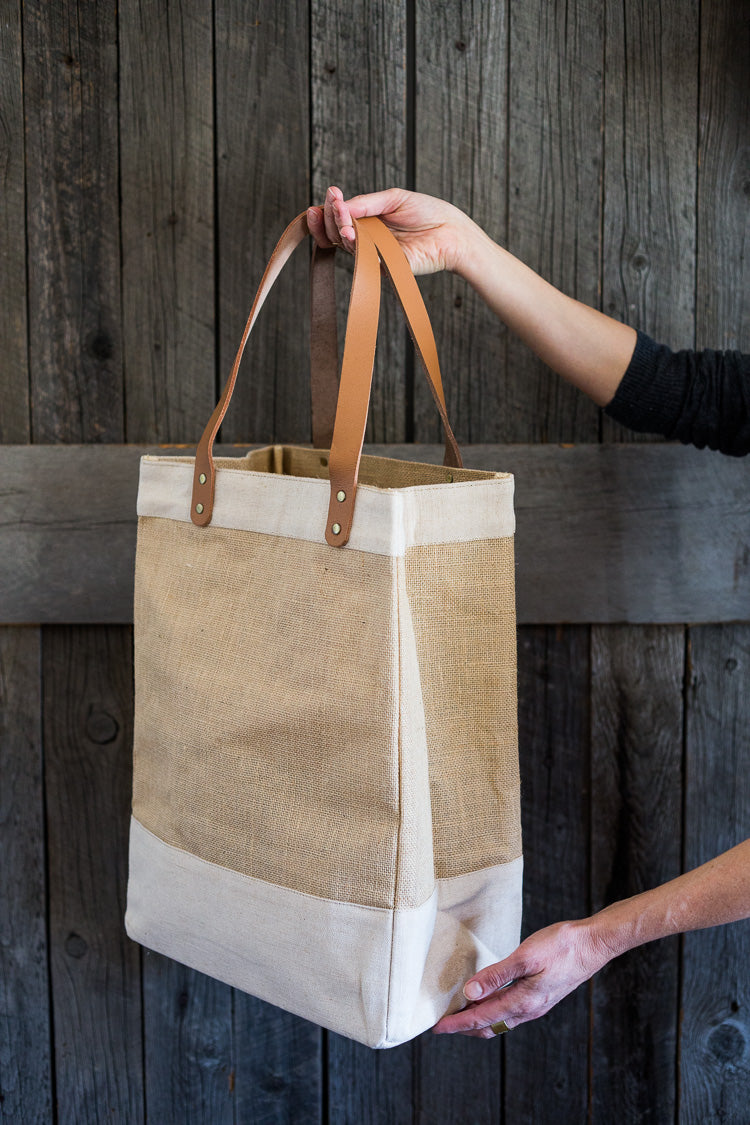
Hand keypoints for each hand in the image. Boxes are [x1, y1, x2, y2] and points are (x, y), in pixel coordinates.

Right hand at [306, 185, 479, 275]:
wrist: (451, 231)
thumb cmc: (427, 213)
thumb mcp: (393, 199)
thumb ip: (366, 202)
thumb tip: (340, 205)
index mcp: (368, 222)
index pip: (340, 219)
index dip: (329, 209)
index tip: (330, 194)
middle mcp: (368, 240)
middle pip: (338, 233)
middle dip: (331, 218)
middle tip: (334, 204)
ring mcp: (376, 255)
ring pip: (348, 247)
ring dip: (340, 230)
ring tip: (341, 216)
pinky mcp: (386, 268)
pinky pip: (366, 261)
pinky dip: (356, 247)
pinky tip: (351, 233)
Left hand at [432, 918, 611, 1038]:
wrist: (594, 944)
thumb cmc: (562, 946)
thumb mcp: (525, 956)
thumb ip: (496, 975)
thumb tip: (469, 994)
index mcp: (522, 1001)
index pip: (481, 1018)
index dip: (456, 1024)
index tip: (435, 1028)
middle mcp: (528, 1009)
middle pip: (489, 1026)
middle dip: (464, 1028)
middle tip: (442, 1024)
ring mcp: (537, 1004)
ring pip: (500, 1020)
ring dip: (478, 1021)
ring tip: (459, 1013)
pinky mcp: (542, 996)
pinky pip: (511, 1011)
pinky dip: (493, 1011)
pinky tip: (489, 999)